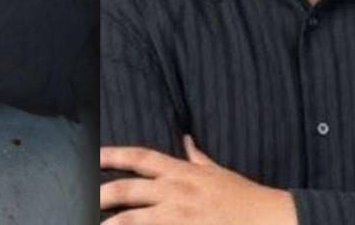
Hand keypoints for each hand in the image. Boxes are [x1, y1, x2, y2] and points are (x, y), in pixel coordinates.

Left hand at [100, 137, 297, 223]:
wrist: (269, 219)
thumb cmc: (243, 197)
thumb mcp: (218, 172)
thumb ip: (197, 157)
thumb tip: (186, 139)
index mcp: (182, 173)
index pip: (141, 157)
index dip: (115, 154)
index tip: (94, 154)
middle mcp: (176, 192)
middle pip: (129, 190)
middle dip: (104, 193)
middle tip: (85, 198)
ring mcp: (179, 218)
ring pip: (136, 220)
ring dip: (113, 223)